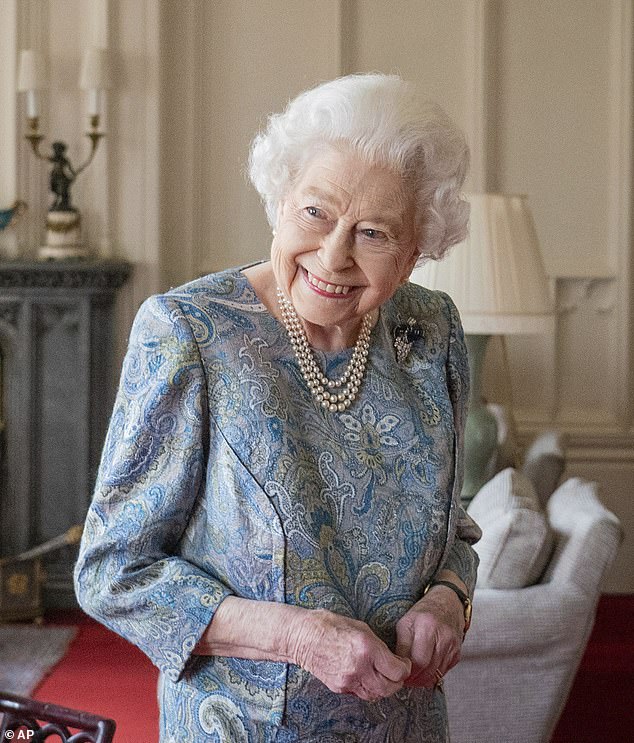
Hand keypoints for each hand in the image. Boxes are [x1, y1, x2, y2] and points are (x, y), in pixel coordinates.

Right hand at [291, 608, 411, 701]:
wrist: (303, 636)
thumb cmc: (330, 625)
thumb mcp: (360, 627)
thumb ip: (377, 645)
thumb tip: (389, 659)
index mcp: (367, 648)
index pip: (397, 671)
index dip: (404, 668)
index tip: (403, 664)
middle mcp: (359, 667)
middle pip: (389, 688)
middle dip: (397, 681)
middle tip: (397, 673)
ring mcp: (348, 680)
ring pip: (376, 695)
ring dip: (383, 687)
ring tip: (382, 676)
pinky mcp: (339, 687)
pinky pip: (361, 694)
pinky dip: (368, 688)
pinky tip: (366, 677)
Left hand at [395, 585, 463, 687]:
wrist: (448, 603)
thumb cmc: (425, 611)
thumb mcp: (406, 621)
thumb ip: (401, 644)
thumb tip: (398, 666)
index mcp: (427, 626)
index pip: (417, 660)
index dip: (406, 671)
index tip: (399, 673)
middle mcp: (443, 637)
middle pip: (427, 670)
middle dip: (414, 678)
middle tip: (405, 679)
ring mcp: (452, 646)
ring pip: (436, 674)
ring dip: (423, 679)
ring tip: (413, 676)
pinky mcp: (457, 653)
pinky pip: (444, 672)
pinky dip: (433, 675)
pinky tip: (425, 670)